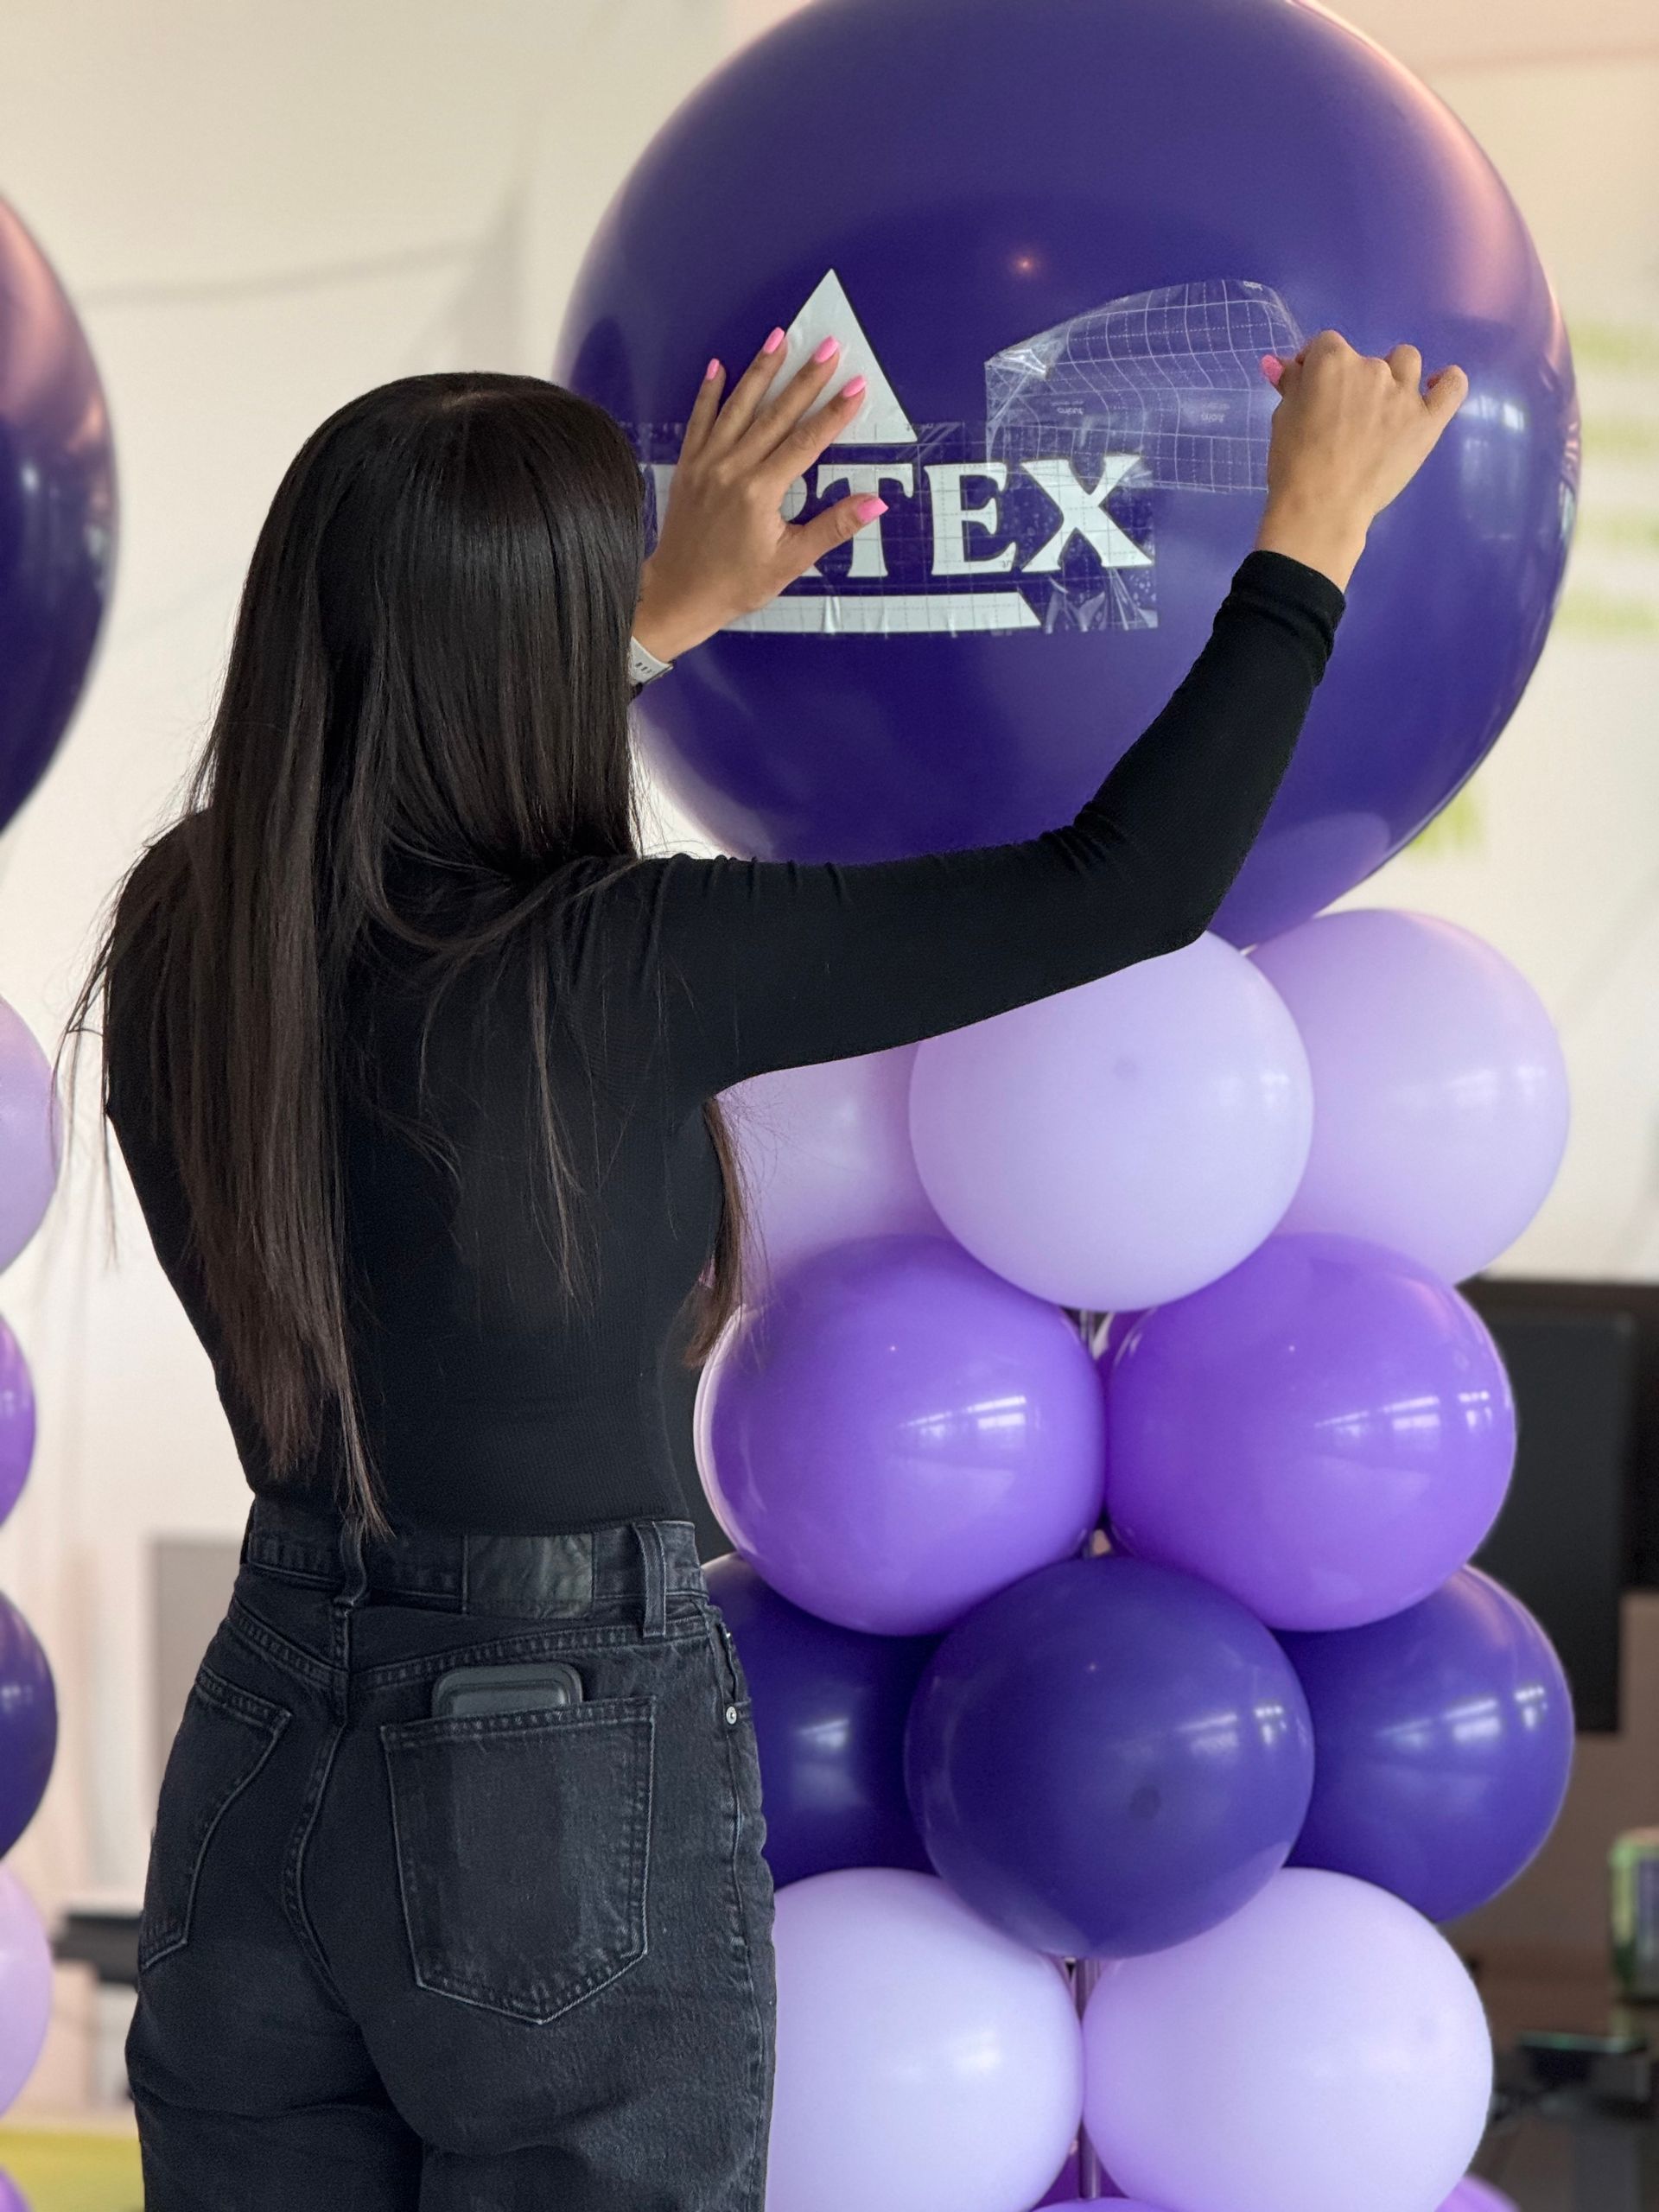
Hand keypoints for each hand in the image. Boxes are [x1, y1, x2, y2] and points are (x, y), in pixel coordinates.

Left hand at [633, 332, 883, 660]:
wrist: (677, 594)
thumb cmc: (736, 585)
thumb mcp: (790, 562)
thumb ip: (832, 527)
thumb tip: (875, 503)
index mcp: (760, 492)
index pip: (806, 442)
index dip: (834, 412)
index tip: (856, 385)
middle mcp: (732, 468)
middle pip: (776, 414)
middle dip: (806, 377)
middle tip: (829, 345)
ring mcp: (706, 463)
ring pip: (738, 407)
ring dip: (761, 369)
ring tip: (780, 336)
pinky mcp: (688, 466)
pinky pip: (699, 420)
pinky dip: (709, 392)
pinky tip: (720, 366)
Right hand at [1252, 331, 1468, 589]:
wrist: (1321, 509)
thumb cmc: (1293, 465)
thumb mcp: (1282, 418)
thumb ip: (1292, 385)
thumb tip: (1287, 364)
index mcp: (1333, 361)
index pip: (1326, 344)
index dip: (1316, 365)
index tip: (1310, 389)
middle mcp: (1372, 368)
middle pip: (1365, 358)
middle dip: (1351, 382)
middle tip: (1340, 419)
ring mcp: (1405, 393)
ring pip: (1407, 362)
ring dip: (1394, 375)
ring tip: (1382, 409)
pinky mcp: (1429, 421)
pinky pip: (1453, 386)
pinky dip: (1448, 381)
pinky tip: (1435, 388)